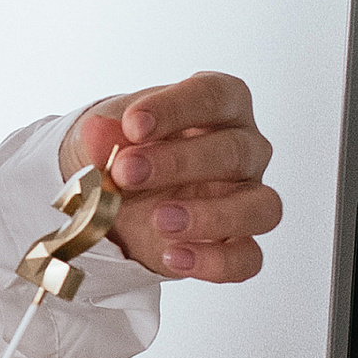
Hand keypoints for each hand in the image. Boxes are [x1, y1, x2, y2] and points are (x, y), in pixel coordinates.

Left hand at [63, 74, 278, 283]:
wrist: (117, 197)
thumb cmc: (128, 152)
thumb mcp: (106, 137)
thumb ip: (105, 134)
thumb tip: (97, 133)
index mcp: (220, 106)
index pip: (215, 95)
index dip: (176, 108)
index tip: (133, 125)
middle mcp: (245, 149)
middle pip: (235, 151)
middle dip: (178, 162)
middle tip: (126, 173)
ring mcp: (248, 198)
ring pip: (260, 206)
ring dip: (211, 215)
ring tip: (159, 220)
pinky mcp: (238, 244)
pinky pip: (248, 258)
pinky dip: (215, 262)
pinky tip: (172, 256)